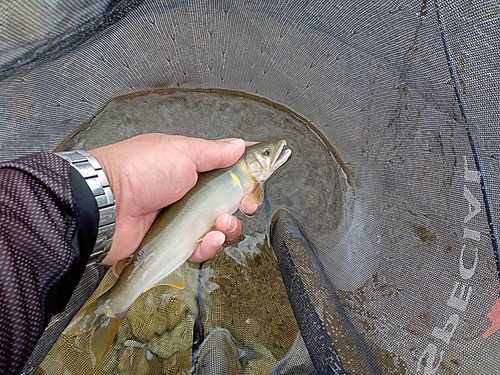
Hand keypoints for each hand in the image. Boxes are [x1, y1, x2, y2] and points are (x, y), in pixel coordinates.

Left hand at [89, 134, 256, 264]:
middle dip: (241, 204)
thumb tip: (238, 145)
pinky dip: (208, 246)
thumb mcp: (182, 152)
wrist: (105, 205)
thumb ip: (214, 152)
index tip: (258, 179)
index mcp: (188, 166)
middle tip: (245, 205)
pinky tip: (209, 239)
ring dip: (227, 227)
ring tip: (220, 224)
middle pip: (226, 201)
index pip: (225, 169)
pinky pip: (199, 247)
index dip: (245, 175)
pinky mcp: (172, 242)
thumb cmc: (141, 170)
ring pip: (216, 227)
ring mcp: (179, 218)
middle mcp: (186, 192)